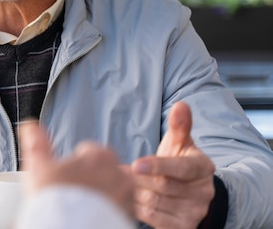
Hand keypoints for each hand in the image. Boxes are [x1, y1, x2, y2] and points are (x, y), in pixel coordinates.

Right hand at [19, 121, 133, 216]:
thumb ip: (36, 143)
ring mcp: (126, 197)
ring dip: (102, 194)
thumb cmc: (57, 200)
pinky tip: (92, 215)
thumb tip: (30, 127)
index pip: (89, 150)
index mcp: (99, 156)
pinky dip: (108, 211)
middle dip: (92, 177)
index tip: (67, 172)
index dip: (74, 161)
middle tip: (74, 191)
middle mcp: (118, 174)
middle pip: (104, 169)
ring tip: (84, 205)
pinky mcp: (128, 217)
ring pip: (114, 190)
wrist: (70, 227)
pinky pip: (120, 210)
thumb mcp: (38, 166)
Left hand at [131, 101, 215, 228]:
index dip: (158, 166)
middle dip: (137, 178)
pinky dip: (136, 207)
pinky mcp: (182, 227)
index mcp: (203, 168)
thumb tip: (181, 105)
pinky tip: (127, 197)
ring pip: (155, 202)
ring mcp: (194, 212)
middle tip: (119, 171)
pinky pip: (153, 218)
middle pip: (162, 186)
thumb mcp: (180, 143)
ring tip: (121, 182)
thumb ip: (179, 125)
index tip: (136, 164)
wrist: (189, 193)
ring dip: (133, 192)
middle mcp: (203, 192)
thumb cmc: (179, 161)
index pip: (181, 168)